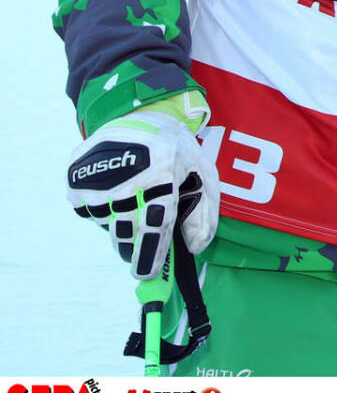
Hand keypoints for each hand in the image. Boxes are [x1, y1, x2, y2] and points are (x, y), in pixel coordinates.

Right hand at [65, 109, 219, 279]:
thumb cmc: (175, 152)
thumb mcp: (201, 174)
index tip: (145, 274)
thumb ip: (204, 213)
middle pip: (129, 232)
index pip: (155, 224)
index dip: (150, 253)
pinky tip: (118, 189)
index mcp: (162, 174)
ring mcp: (97, 180)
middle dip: (137, 244)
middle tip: (143, 241)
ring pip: (109, 226)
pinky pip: (92, 215)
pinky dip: (107, 211)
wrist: (136, 118)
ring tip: (135, 198)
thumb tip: (195, 248)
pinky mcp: (76, 182)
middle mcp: (126, 178)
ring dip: (123, 224)